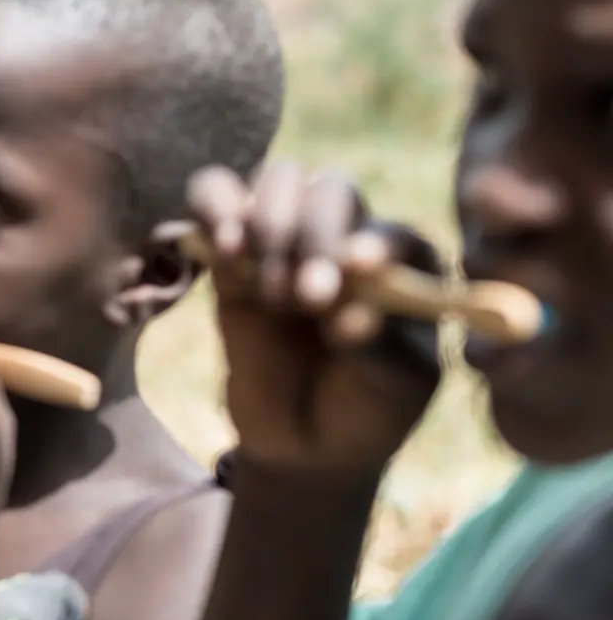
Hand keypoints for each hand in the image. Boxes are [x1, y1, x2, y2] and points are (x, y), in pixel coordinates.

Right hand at [178, 163, 441, 484]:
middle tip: (306, 298)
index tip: (358, 271)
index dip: (371, 242)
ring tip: (269, 288)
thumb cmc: (367, 408)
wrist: (306, 441)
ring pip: (277, 178)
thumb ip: (381, 347)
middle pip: (331, 191)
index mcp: (404, 262)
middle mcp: (347, 233)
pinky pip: (215, 195)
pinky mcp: (231, 250)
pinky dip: (215, 208)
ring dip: (271, 223)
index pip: (389, 230)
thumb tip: (351, 315)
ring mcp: (287, 236)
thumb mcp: (394, 387)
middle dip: (315, 236)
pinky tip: (224, 249)